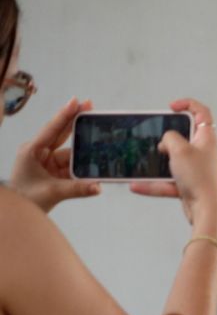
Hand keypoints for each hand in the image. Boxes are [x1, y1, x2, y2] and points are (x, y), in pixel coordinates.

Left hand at [9, 97, 100, 212]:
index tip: (76, 101)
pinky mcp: (55, 172)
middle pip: (60, 133)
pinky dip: (84, 163)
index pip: (52, 130)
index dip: (65, 115)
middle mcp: (39, 152)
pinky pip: (72, 164)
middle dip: (75, 120)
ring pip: (69, 149)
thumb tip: (99, 187)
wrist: (17, 213)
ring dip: (83, 145)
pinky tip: (96, 158)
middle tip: (90, 105)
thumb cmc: (27, 199)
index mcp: (32, 151)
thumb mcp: (51, 193)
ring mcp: (48, 162)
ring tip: (101, 134)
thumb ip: (77, 189)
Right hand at [130, 98, 216, 232]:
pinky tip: (136, 185)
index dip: (187, 105)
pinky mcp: (189, 183)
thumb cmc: (198, 178)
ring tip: (145, 162)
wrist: (205, 209)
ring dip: (158, 161)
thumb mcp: (179, 149)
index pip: (202, 113)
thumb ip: (170, 137)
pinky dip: (154, 184)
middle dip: (168, 137)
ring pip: (173, 160)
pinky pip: (167, 181)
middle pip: (184, 137)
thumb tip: (166, 141)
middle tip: (157, 138)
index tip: (171, 107)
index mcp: (207, 139)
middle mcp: (203, 152)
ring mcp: (195, 168)